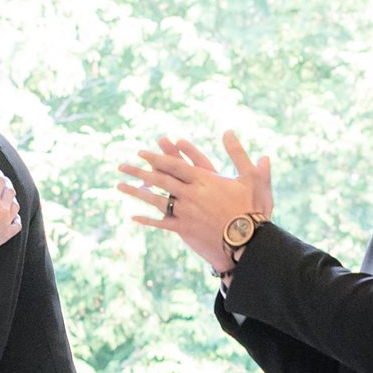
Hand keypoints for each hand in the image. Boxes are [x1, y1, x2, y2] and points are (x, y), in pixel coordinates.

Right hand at [0, 160, 21, 263]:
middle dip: (7, 183)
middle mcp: (2, 209)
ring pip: (16, 206)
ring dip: (13, 198)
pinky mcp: (6, 234)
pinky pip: (18, 224)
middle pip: (10, 191)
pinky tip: (13, 216)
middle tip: (3, 181)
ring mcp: (6, 222)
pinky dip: (16, 217)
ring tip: (8, 196)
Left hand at [117, 130, 271, 275]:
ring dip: (136, 192)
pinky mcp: (185, 229)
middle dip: (138, 171)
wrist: (248, 240)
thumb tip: (229, 132)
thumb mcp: (250, 177)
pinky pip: (162, 223)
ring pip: (155, 200)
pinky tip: (134, 217)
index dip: (157, 157)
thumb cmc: (252, 208)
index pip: (175, 165)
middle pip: (159, 179)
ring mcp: (186, 212)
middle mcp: (191, 194)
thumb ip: (239, 154)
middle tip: (121, 165)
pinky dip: (147, 220)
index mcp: (204, 179)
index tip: (142, 152)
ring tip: (120, 186)